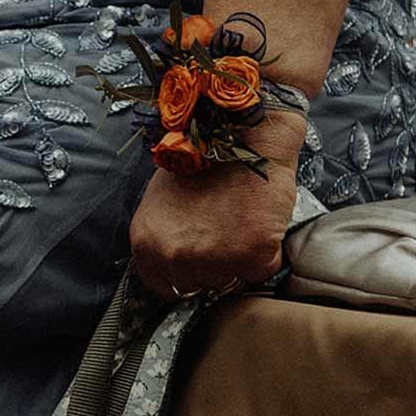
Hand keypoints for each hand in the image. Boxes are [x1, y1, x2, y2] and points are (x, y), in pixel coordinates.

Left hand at [129, 109, 305, 299]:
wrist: (244, 128)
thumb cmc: (205, 155)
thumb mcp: (163, 198)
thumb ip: (165, 233)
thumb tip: (177, 257)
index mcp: (146, 244)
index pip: (165, 287)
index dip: (187, 274)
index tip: (201, 260)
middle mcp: (173, 257)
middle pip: (200, 285)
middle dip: (215, 265)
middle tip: (228, 230)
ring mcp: (212, 259)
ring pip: (232, 280)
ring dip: (242, 259)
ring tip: (243, 221)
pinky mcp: (251, 254)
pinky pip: (263, 269)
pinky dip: (268, 251)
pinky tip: (262, 221)